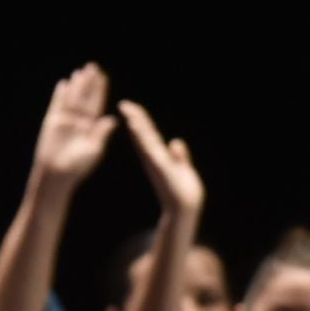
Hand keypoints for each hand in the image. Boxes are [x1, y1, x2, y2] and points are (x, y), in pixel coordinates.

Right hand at [33, 63, 115, 184]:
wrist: (57, 174)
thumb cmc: (77, 167)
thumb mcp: (95, 150)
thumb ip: (101, 133)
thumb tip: (111, 118)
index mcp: (91, 127)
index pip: (96, 104)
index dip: (99, 90)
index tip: (103, 77)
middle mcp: (78, 122)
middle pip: (85, 97)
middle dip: (88, 83)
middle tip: (92, 66)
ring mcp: (64, 121)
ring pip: (72, 98)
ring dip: (76, 85)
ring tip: (80, 71)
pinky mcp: (51, 123)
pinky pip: (56, 105)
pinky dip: (59, 95)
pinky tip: (63, 83)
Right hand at [118, 99, 203, 215]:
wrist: (185, 207)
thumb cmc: (183, 191)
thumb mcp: (183, 168)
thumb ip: (180, 155)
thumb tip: (176, 141)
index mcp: (157, 156)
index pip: (148, 134)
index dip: (140, 120)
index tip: (131, 107)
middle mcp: (153, 157)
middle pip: (143, 133)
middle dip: (135, 117)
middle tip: (124, 103)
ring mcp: (155, 162)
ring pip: (144, 140)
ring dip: (138, 126)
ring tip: (130, 113)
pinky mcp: (160, 166)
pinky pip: (150, 148)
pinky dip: (143, 138)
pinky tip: (139, 129)